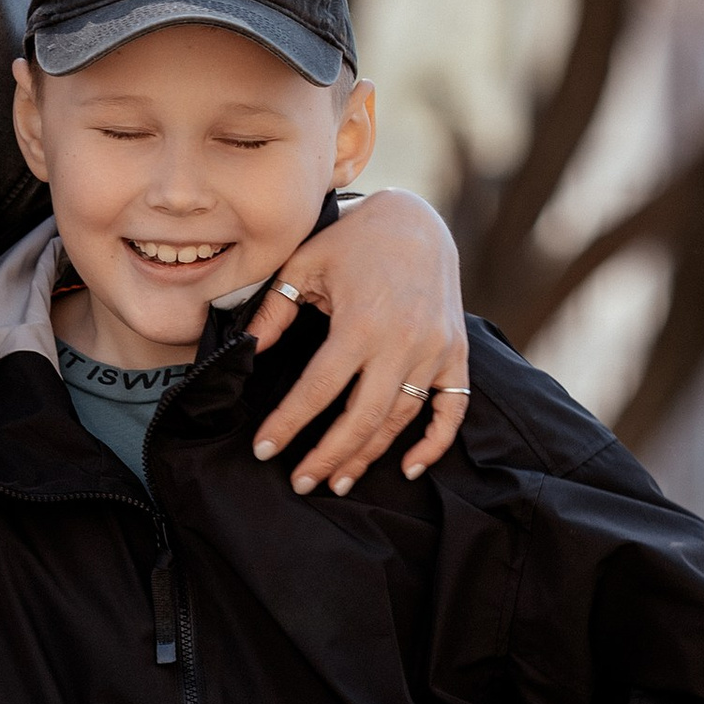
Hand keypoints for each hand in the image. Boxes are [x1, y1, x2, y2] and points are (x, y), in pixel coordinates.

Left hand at [245, 185, 469, 492]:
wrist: (418, 220)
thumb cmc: (353, 241)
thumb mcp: (304, 264)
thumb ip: (274, 309)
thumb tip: (248, 351)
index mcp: (360, 323)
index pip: (317, 390)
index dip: (288, 425)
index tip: (264, 451)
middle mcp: (402, 342)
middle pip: (361, 419)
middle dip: (328, 457)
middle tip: (301, 483)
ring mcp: (434, 350)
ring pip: (399, 420)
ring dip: (368, 456)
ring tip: (338, 481)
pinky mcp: (455, 354)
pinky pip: (452, 409)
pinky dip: (434, 443)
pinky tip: (408, 467)